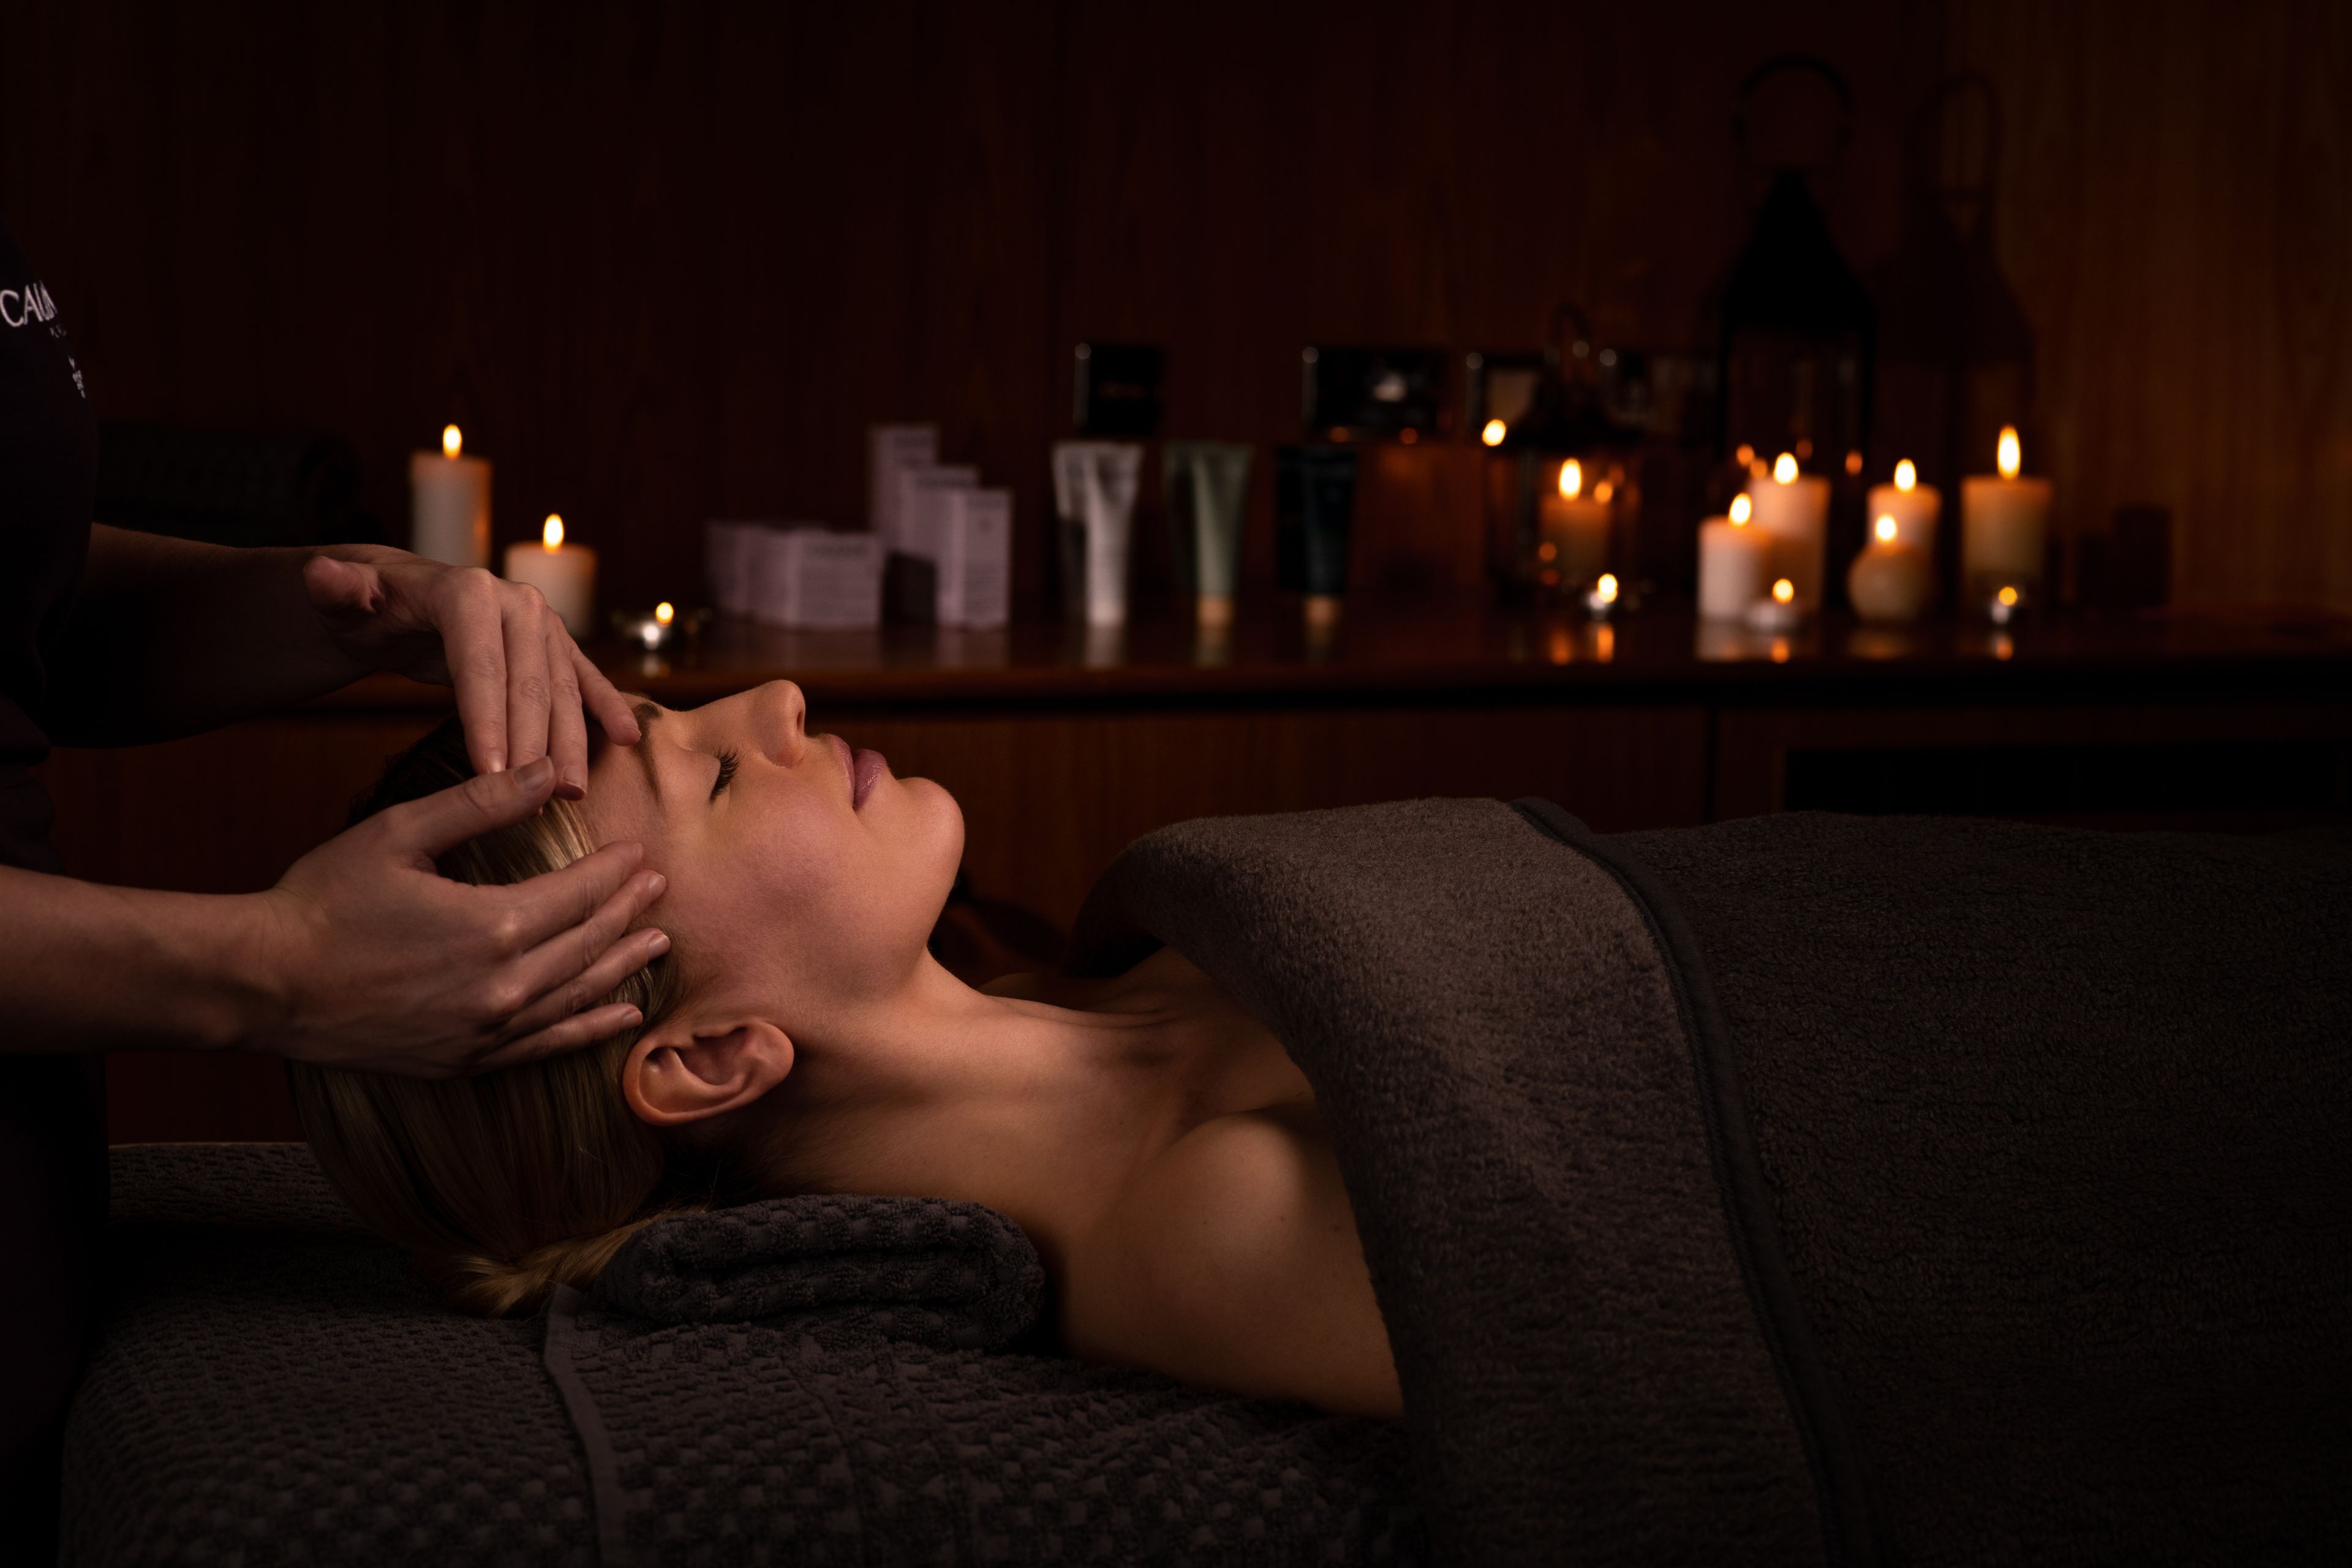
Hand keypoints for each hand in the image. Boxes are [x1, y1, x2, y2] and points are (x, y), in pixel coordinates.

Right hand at [245, 757, 669, 1074]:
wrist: (266, 983)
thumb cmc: (326, 900)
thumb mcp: (401, 833)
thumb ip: (481, 803)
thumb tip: (548, 773)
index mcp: (494, 926)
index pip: (579, 894)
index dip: (614, 873)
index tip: (637, 854)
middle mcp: (504, 987)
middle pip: (588, 943)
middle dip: (628, 913)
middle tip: (658, 889)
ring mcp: (487, 1032)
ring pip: (578, 996)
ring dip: (623, 967)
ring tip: (658, 943)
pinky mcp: (466, 1061)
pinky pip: (546, 1046)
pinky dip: (589, 1029)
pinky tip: (620, 1017)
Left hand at [301, 547, 641, 796]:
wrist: (400, 598)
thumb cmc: (367, 608)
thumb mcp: (341, 599)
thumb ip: (336, 589)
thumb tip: (325, 576)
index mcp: (468, 591)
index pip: (481, 666)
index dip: (487, 722)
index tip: (489, 774)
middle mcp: (516, 602)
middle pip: (529, 683)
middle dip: (534, 744)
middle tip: (534, 800)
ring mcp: (542, 624)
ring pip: (561, 690)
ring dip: (572, 742)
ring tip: (572, 793)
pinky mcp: (555, 645)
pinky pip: (585, 680)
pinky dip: (608, 707)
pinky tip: (629, 738)